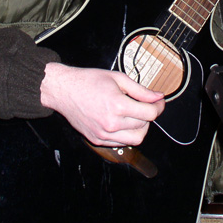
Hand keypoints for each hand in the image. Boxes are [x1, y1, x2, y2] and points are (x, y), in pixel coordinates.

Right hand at [40, 62, 165, 146]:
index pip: (150, 113)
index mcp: (117, 105)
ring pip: (135, 140)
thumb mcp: (118, 78)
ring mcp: (103, 134)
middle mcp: (111, 123)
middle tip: (146, 106)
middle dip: (149, 116)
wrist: (63, 90)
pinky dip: (126, 134)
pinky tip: (123, 122)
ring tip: (135, 116)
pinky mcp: (97, 140)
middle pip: (144, 127)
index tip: (159, 102)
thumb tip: (158, 97)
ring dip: (140, 128)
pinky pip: (120, 143)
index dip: (159, 107)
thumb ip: (140, 90)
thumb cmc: (88, 81)